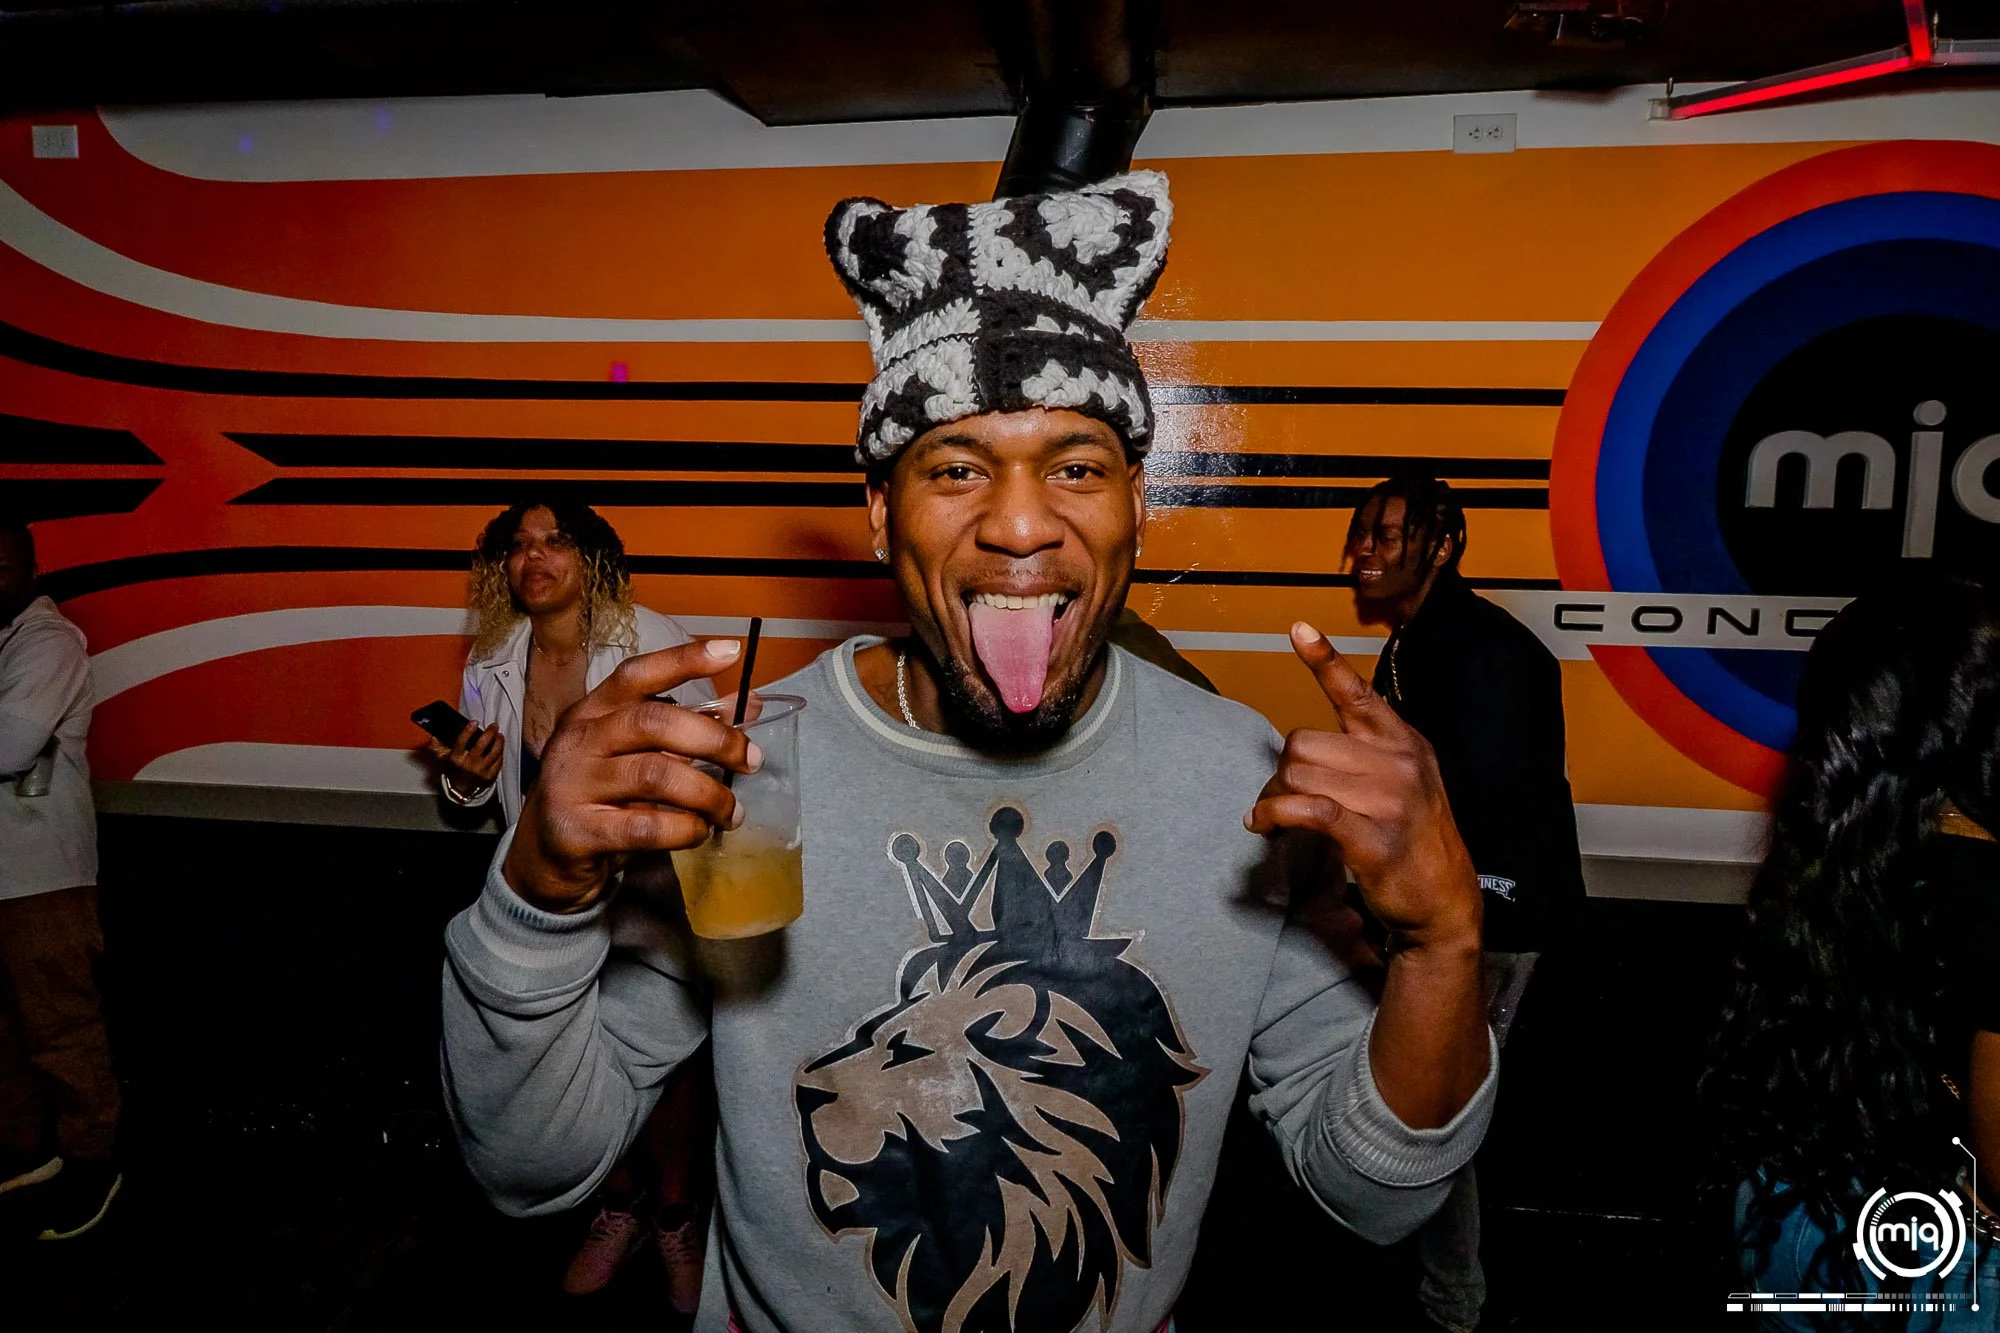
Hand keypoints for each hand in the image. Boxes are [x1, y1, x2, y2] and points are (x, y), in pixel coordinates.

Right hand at [429, 722, 502, 792]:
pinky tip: (500, 746)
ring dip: (499, 741)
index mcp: (455, 759)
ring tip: (499, 735)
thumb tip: (436, 733)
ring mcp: (480, 772)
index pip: (462, 742)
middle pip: (482, 744)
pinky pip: (498, 762)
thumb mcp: (441, 757)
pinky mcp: (489, 777)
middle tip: (494, 726)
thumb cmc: (451, 768)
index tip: (474, 722)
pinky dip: (500, 753)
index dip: (468, 730)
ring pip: (493, 752)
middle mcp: (468, 765)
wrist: (460, 788)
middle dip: (490, 732)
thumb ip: (437, 745)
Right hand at [503, 639, 758, 913]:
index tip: (730, 651)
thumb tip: (749, 705)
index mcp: (593, 712)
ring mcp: (572, 784)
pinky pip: (645, 826)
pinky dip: (685, 829)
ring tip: (731, 812)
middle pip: (653, 722)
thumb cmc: (601, 799)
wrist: (544, 858)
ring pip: (655, 775)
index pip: (636, 674)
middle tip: (751, 761)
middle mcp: (579, 740)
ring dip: (708, 794)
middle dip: (715, 739)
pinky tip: (699, 832)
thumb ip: (688, 730)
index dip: (683, 660)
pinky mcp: (576, 831)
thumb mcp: (639, 757)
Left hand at [1246, 622, 1480, 950]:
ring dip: (1273, 797)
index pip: (1359, 693)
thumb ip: (1367, 756)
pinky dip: (1274, 814)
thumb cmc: (1413, 840)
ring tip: (1273, 818)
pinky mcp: (1371, 836)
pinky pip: (1306, 809)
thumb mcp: (1405, 784)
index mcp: (1404, 742)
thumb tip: (1302, 751)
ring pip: (1298, 775)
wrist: (1444, 902)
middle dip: (1280, 771)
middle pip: (1304, 742)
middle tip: (1279, 798)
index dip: (1325, 660)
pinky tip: (1265, 824)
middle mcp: (1398, 762)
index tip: (1297, 628)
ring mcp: (1387, 799)